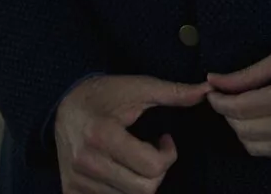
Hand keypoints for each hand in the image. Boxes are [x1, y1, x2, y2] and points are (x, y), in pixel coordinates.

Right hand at [56, 74, 209, 193]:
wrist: (63, 104)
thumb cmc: (105, 94)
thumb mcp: (138, 87)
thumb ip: (173, 92)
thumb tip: (207, 90)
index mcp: (102, 135)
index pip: (152, 168)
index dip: (168, 155)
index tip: (164, 140)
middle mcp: (86, 162)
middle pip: (144, 190)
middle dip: (157, 172)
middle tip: (152, 152)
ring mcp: (76, 181)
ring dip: (139, 181)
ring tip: (134, 158)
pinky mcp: (71, 191)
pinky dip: (121, 190)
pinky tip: (121, 170)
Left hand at [205, 31, 270, 156]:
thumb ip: (247, 74)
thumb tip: (213, 81)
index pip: (239, 109)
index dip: (219, 102)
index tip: (212, 92)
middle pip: (244, 131)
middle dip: (228, 116)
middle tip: (226, 98)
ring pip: (257, 147)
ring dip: (243, 131)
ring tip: (245, 110)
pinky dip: (262, 140)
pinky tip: (263, 120)